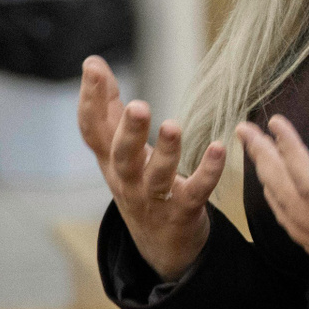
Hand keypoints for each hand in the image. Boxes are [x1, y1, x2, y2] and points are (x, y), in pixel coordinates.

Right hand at [77, 56, 224, 281]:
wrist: (160, 245)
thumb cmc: (138, 182)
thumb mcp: (117, 148)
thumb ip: (108, 107)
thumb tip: (92, 62)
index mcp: (110, 160)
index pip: (92, 130)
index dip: (90, 100)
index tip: (94, 68)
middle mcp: (127, 180)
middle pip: (121, 156)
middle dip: (129, 131)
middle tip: (138, 106)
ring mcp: (155, 198)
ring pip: (157, 176)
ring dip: (165, 152)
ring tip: (173, 127)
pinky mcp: (183, 210)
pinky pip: (196, 191)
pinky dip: (207, 171)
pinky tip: (219, 149)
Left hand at [236, 115, 308, 308]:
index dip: (292, 153)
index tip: (276, 124)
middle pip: (287, 196)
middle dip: (265, 160)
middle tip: (244, 129)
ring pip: (285, 210)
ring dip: (266, 177)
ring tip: (252, 147)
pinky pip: (292, 225)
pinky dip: (276, 200)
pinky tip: (270, 186)